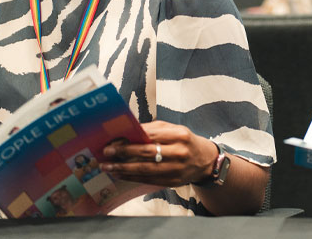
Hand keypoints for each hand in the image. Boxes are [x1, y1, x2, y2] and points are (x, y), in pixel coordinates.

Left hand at [100, 120, 218, 187]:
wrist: (205, 161)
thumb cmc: (185, 141)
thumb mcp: (174, 130)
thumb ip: (153, 129)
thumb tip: (128, 131)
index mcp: (179, 135)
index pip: (151, 135)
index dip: (131, 138)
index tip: (114, 140)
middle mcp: (179, 152)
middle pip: (146, 152)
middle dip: (124, 153)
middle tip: (107, 152)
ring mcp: (176, 169)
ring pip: (145, 169)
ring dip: (124, 169)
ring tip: (108, 167)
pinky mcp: (172, 181)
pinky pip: (148, 179)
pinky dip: (132, 177)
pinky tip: (120, 175)